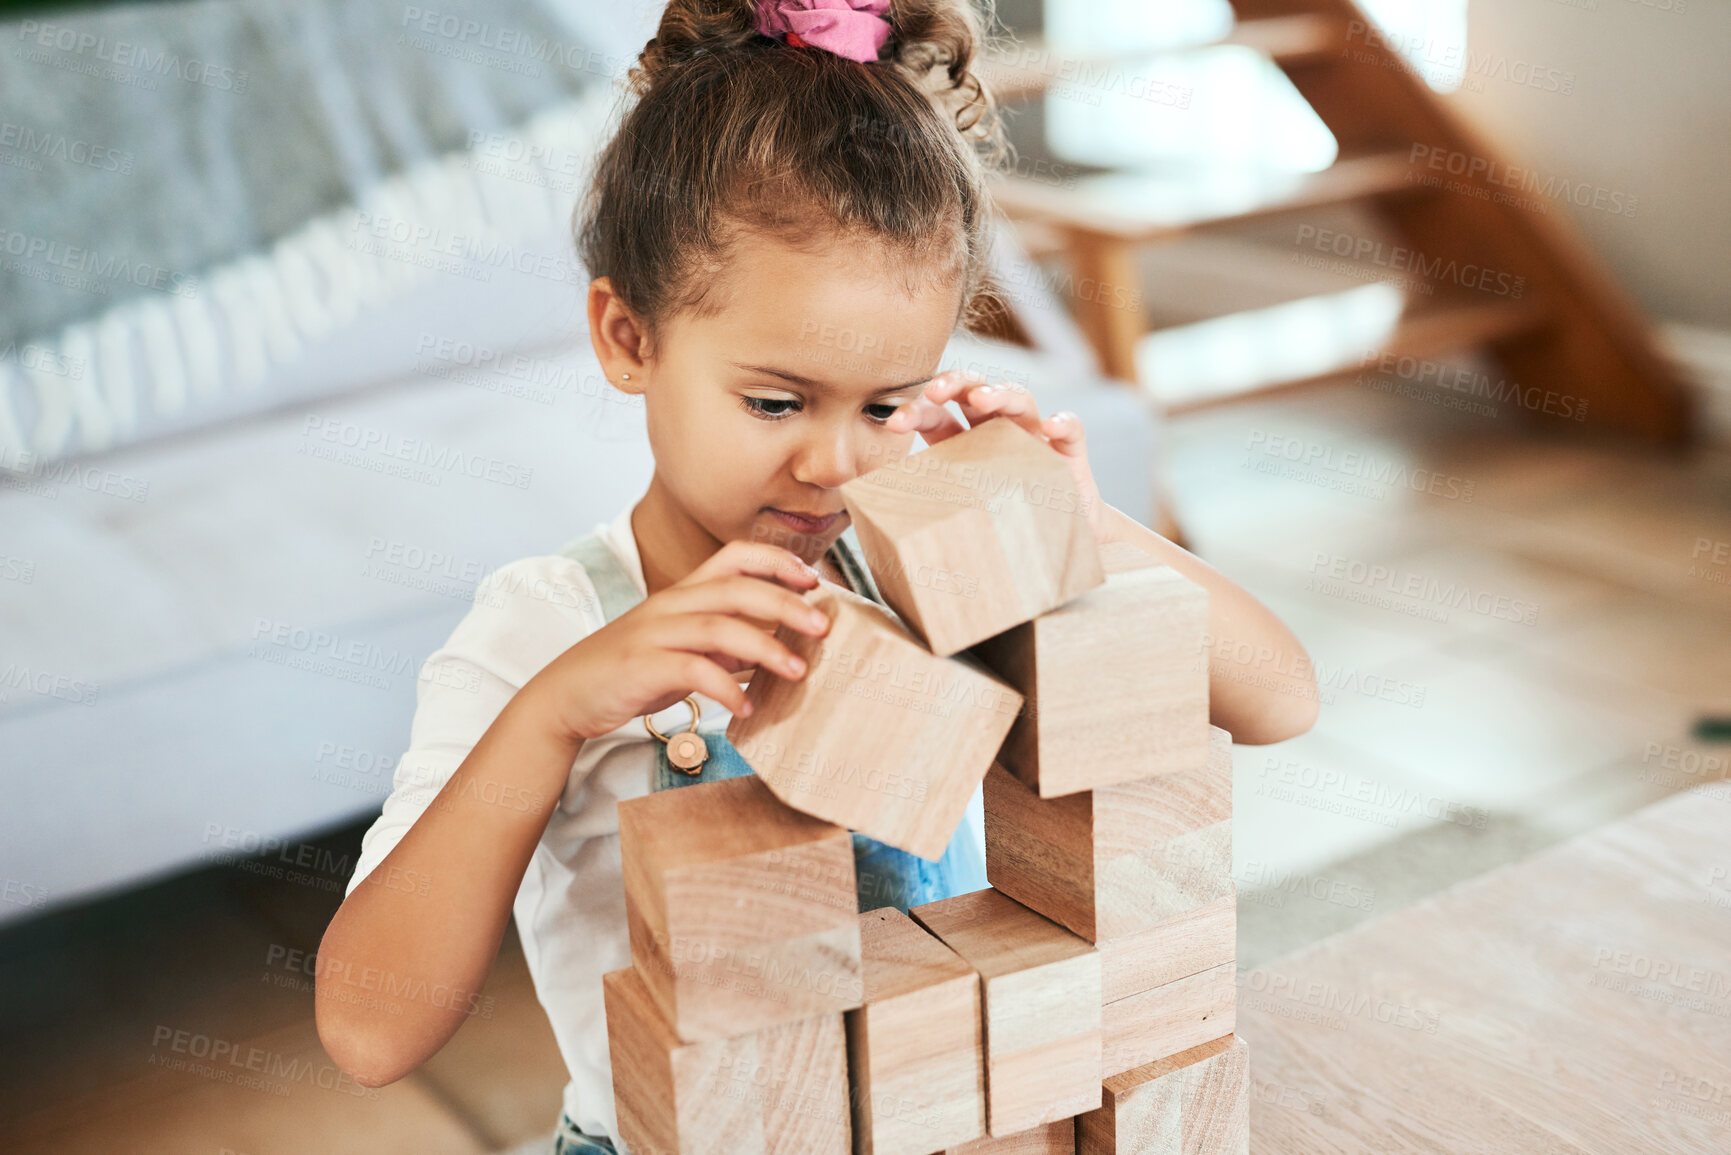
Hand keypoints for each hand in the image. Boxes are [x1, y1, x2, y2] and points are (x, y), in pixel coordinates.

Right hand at [528, 541, 832, 742]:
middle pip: (737, 588)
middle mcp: (671, 604)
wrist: (566, 695)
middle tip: (824, 628)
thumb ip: (726, 644)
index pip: (735, 556)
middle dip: (786, 603)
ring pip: (719, 627)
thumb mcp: (684, 649)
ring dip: (765, 648)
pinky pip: (691, 671)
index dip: (777, 561)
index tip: (814, 580)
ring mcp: (654, 633)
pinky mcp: (641, 666)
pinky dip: (725, 688)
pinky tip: (746, 708)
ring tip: (797, 672)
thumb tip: (776, 649)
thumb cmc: (632, 671)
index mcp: (684, 593)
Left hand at [884, 369, 1110, 543]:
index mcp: (966, 443)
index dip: (916, 411)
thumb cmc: (1003, 529)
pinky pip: (1072, 431)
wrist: (1061, 548)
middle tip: (935, 392)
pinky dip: (1063, 423)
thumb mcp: (963, 518)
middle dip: (954, 383)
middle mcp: (1000, 433)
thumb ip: (931, 516)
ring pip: (1020, 399)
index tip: (894, 423)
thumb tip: (882, 539)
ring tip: (981, 399)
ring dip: (1000, 393)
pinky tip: (1050, 425)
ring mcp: (1036, 440)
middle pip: (976, 391)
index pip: (938, 415)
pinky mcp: (1070, 457)